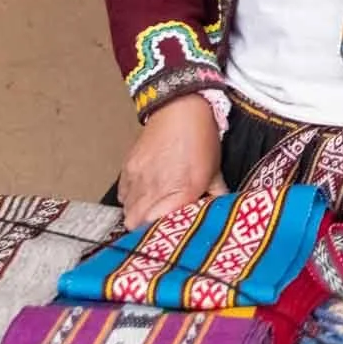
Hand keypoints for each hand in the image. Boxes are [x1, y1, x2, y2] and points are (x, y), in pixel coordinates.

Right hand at [118, 94, 225, 229]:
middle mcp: (154, 188)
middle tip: (158, 226)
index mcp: (180, 192)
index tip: (169, 235)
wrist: (181, 108)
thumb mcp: (215, 171)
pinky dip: (130, 200)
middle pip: (136, 224)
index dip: (162, 235)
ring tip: (152, 211)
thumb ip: (216, 196)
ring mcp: (137, 179)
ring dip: (138, 215)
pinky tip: (144, 195)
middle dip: (146, 229)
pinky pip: (123, 195)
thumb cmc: (201, 140)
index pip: (159, 228)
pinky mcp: (127, 168)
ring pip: (127, 211)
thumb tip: (220, 213)